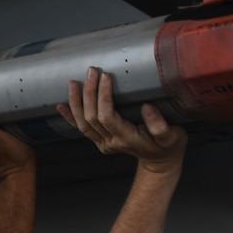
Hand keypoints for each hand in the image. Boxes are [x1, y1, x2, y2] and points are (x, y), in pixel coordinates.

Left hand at [57, 66, 186, 174]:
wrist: (160, 161)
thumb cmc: (167, 146)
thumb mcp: (172, 136)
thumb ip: (160, 126)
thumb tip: (147, 107)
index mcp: (127, 138)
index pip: (107, 116)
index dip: (103, 96)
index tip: (106, 76)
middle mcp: (111, 142)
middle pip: (91, 117)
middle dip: (89, 93)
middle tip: (91, 71)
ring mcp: (103, 142)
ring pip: (82, 123)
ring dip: (76, 102)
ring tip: (73, 82)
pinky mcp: (100, 140)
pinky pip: (81, 128)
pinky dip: (70, 117)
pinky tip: (60, 106)